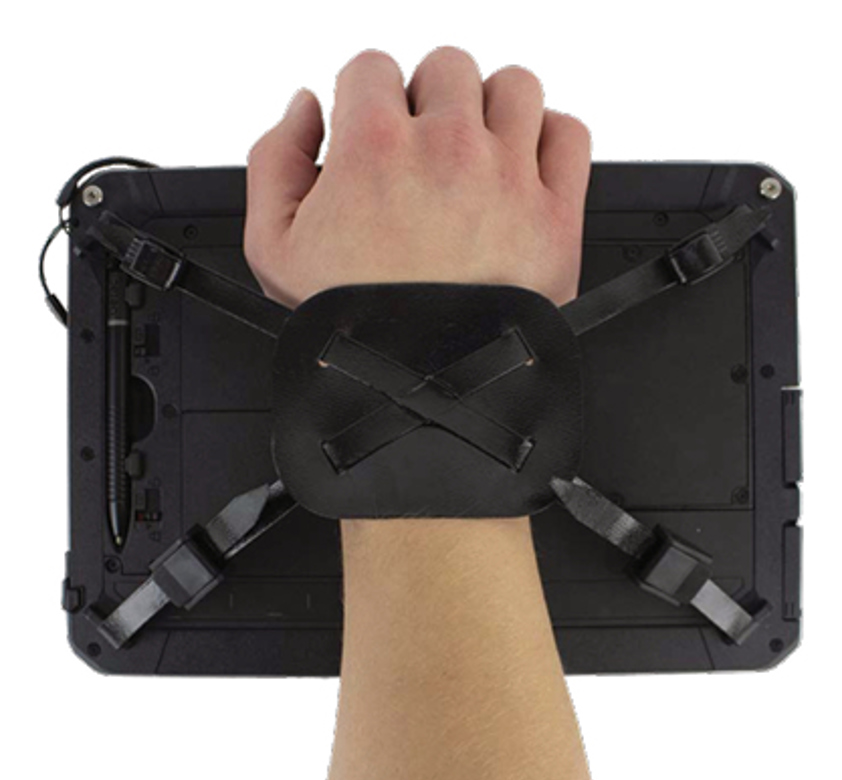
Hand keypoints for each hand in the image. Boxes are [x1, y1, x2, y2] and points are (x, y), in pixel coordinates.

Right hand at [244, 47, 590, 307]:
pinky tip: (521, 170)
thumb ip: (275, 160)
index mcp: (374, 148)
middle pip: (446, 68)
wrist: (422, 396)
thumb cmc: (355, 331)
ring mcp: (509, 178)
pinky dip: (549, 140)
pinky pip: (569, 135)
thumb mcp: (274, 250)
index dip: (366, 101)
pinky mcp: (555, 215)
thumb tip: (305, 109)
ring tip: (473, 158)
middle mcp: (448, 150)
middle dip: (427, 102)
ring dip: (491, 111)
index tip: (371, 135)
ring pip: (514, 87)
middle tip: (420, 154)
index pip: (372, 67)